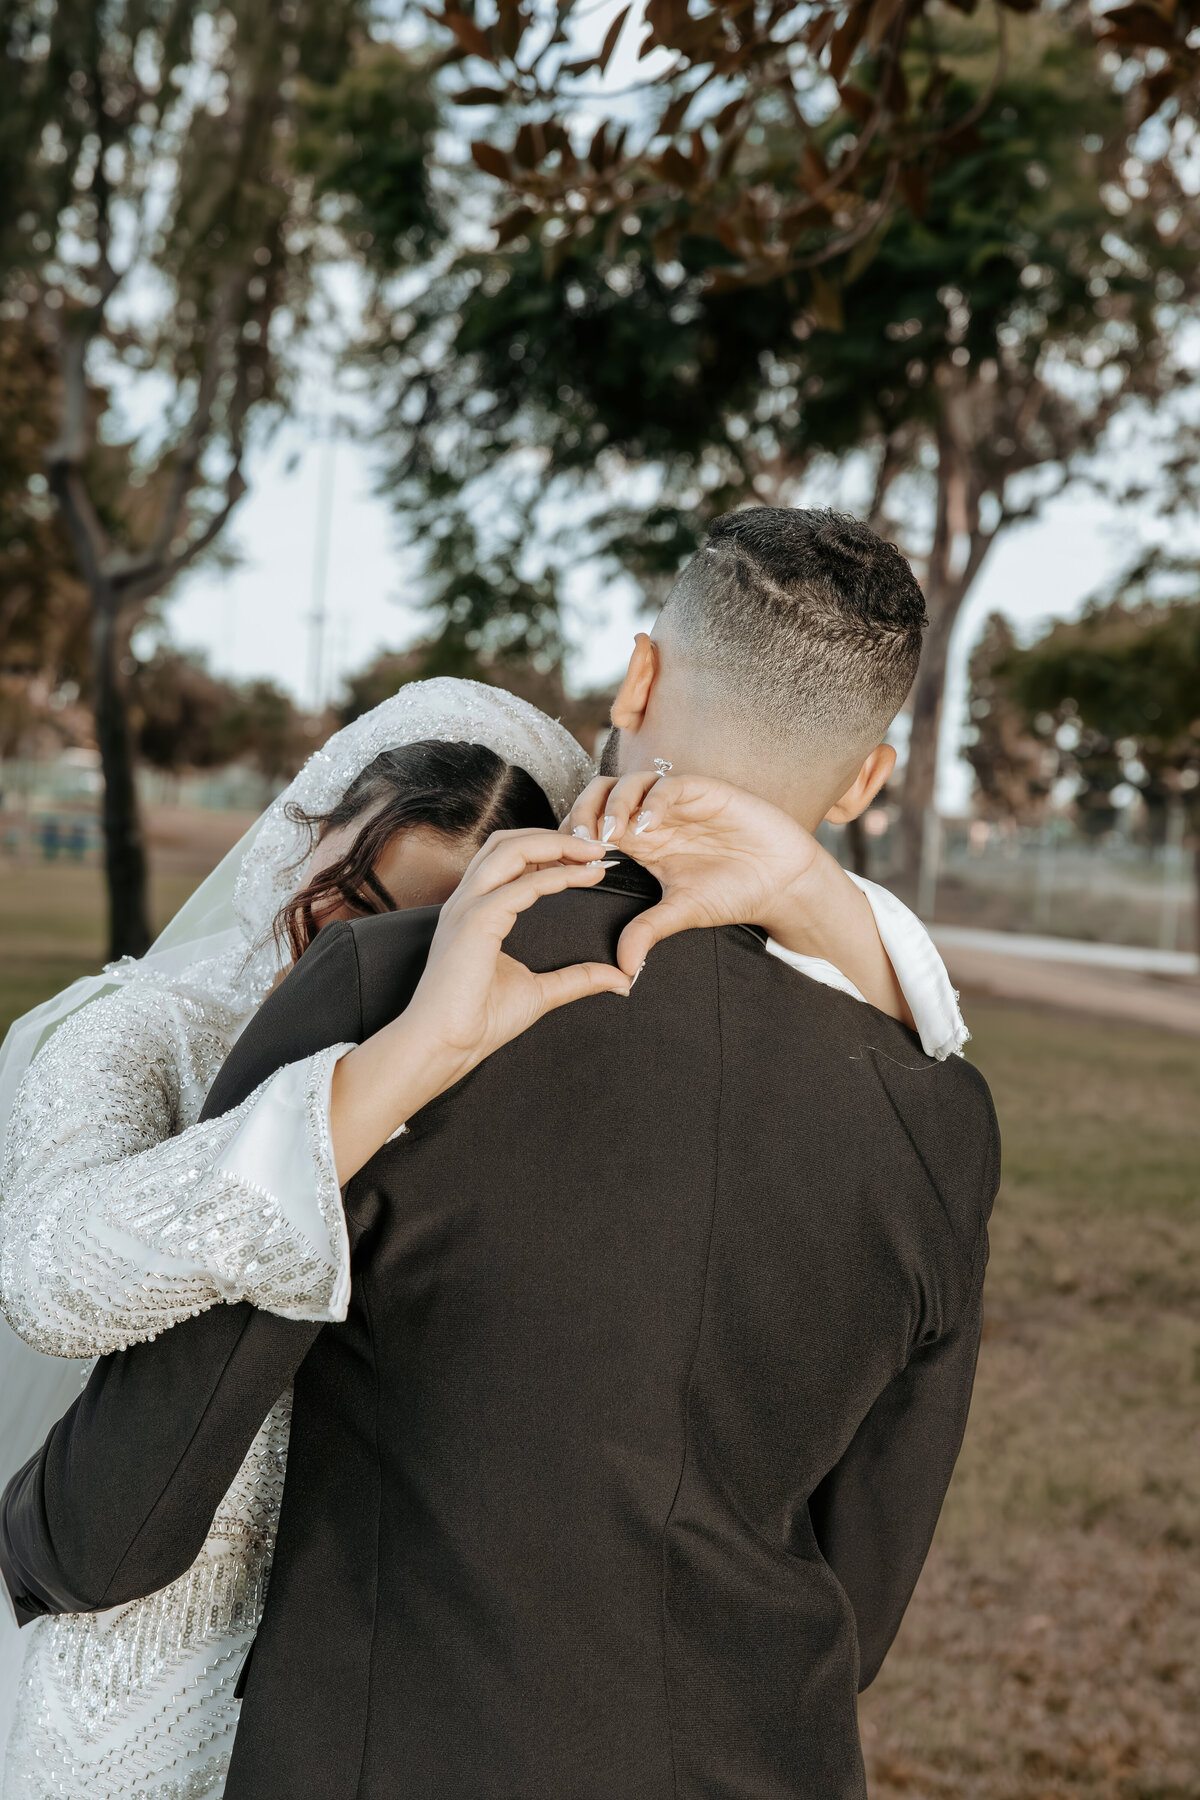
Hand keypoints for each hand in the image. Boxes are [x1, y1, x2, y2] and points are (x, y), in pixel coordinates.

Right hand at [402, 828, 630, 1082]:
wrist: (444, 1046)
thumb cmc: (477, 1021)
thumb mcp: (539, 992)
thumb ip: (577, 979)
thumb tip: (618, 977)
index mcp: (475, 911)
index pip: (509, 859)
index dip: (550, 852)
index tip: (590, 861)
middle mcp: (467, 901)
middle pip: (508, 842)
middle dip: (554, 836)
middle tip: (597, 847)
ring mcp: (468, 908)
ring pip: (510, 849)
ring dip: (556, 844)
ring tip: (593, 853)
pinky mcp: (475, 922)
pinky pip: (521, 885)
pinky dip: (556, 876)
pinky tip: (584, 877)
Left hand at [561, 773, 910, 1027]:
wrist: (782, 881)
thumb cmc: (733, 892)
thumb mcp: (682, 913)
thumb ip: (648, 931)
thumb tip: (621, 970)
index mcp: (640, 841)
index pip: (593, 823)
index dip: (574, 836)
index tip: (566, 863)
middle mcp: (652, 816)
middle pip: (601, 794)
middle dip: (583, 812)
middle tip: (580, 842)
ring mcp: (676, 801)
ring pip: (629, 782)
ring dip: (613, 805)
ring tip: (610, 835)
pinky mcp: (704, 790)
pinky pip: (668, 784)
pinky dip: (652, 802)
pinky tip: (648, 828)